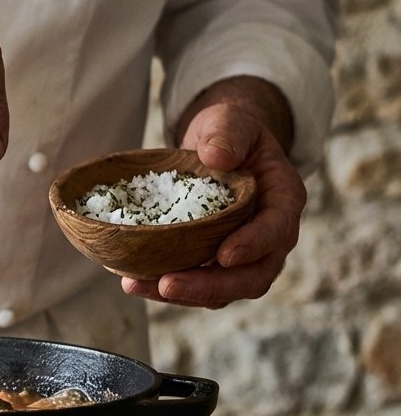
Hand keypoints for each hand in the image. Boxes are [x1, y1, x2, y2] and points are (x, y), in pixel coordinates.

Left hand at [122, 77, 305, 307]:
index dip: (254, 246)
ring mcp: (242, 254)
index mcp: (282, 200)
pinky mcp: (213, 263)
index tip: (224, 256)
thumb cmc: (229, 133)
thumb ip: (228, 133)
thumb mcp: (230, 121)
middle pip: (252, 276)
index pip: (276, 230)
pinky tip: (133, 280)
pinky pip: (197, 282)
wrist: (218, 148)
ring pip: (222, 289)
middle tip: (169, 286)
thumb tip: (217, 158)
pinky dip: (166, 285)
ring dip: (182, 293)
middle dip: (212, 287)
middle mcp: (269, 236)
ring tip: (137, 285)